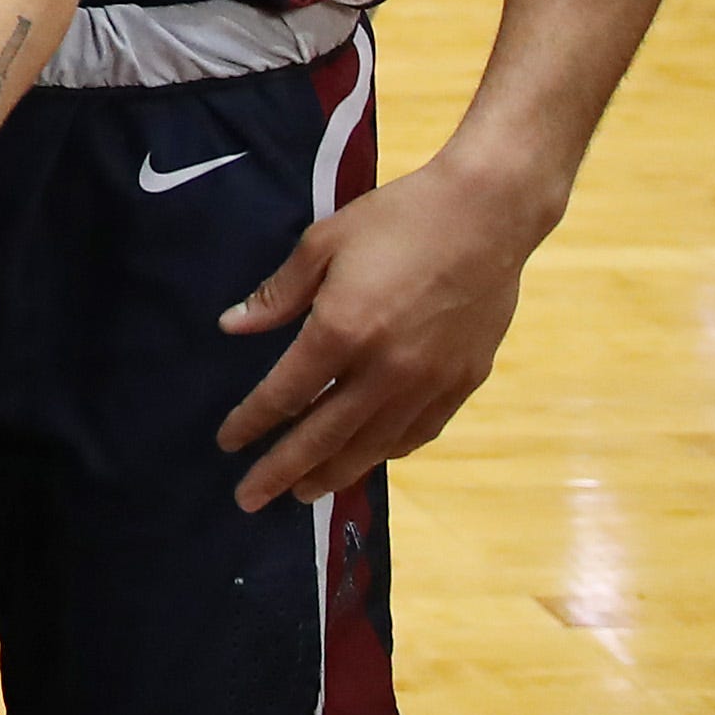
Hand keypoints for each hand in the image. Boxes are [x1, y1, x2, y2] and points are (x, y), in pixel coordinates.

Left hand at [214, 156, 544, 507]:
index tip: (228, 444)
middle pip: (324, 437)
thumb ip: (277, 294)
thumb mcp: (322, 244)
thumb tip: (231, 326)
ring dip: (334, 473)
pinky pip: (417, 433)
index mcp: (341, 332)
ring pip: (373, 446)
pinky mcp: (463, 382)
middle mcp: (385, 369)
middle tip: (250, 500)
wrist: (487, 215)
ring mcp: (429, 382)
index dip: (252, 423)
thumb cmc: (397, 219)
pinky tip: (368, 459)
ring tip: (303, 493)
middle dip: (282, 471)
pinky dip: (386, 452)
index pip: (285, 394)